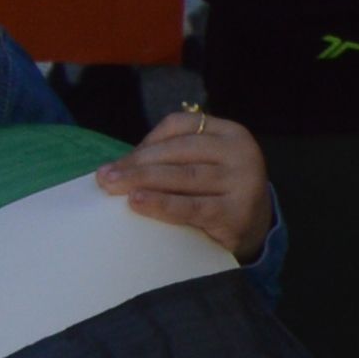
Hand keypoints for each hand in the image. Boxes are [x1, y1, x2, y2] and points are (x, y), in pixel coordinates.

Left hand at [102, 101, 274, 258]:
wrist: (253, 231)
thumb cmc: (216, 195)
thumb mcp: (204, 166)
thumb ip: (171, 160)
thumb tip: (115, 168)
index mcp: (230, 133)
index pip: (181, 125)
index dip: (147, 141)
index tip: (118, 162)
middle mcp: (241, 152)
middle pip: (180, 150)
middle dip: (138, 164)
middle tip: (105, 178)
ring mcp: (243, 181)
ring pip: (185, 176)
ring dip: (144, 180)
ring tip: (113, 188)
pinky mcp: (236, 213)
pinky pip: (192, 207)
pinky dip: (162, 204)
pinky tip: (138, 202)